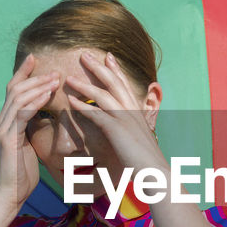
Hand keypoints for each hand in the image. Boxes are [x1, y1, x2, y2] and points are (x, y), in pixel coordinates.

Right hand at [0, 53, 59, 206]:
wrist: (9, 194)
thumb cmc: (22, 174)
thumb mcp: (29, 145)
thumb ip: (31, 129)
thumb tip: (43, 117)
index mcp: (6, 122)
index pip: (13, 90)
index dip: (23, 73)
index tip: (35, 58)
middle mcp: (0, 121)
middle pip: (15, 89)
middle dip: (35, 77)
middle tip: (55, 71)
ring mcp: (2, 129)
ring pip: (18, 98)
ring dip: (38, 86)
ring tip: (55, 80)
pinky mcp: (8, 139)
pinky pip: (21, 114)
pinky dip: (35, 102)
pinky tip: (47, 96)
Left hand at [64, 51, 165, 175]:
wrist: (156, 172)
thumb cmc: (147, 161)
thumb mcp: (139, 140)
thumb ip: (131, 131)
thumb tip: (126, 131)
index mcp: (138, 111)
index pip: (125, 85)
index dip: (116, 70)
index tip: (108, 56)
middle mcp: (132, 110)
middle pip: (113, 82)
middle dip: (98, 67)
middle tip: (84, 54)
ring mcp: (125, 119)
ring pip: (103, 95)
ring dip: (85, 85)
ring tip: (69, 78)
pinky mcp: (117, 130)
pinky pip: (97, 114)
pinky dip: (84, 106)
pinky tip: (72, 102)